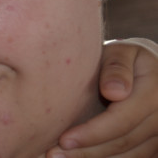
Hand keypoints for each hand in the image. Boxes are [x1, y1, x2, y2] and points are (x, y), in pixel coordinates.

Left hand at [47, 39, 157, 156]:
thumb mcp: (120, 52)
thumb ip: (116, 68)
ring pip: (128, 155)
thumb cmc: (125, 58)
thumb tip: (113, 92)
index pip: (122, 119)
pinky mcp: (155, 143)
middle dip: (87, 151)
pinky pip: (132, 157)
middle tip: (53, 155)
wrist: (148, 69)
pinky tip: (81, 157)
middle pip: (123, 142)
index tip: (64, 140)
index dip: (92, 133)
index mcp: (154, 92)